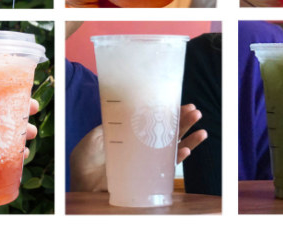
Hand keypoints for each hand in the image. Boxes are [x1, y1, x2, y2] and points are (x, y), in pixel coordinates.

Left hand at [69, 104, 205, 191]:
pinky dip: (176, 159)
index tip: (181, 103)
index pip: (153, 120)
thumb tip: (131, 109)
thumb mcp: (98, 134)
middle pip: (167, 132)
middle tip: (195, 111)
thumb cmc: (87, 157)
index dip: (167, 112)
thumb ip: (114, 123)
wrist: (81, 180)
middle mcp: (142, 146)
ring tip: (201, 131)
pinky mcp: (146, 175)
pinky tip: (185, 150)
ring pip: (171, 148)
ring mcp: (145, 160)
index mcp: (131, 132)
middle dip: (183, 122)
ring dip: (188, 141)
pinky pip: (165, 167)